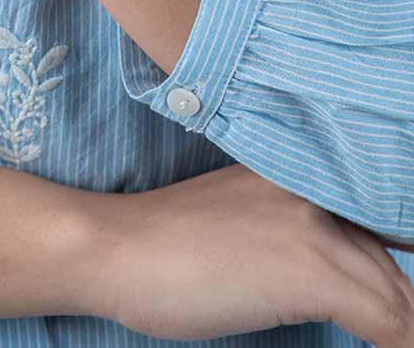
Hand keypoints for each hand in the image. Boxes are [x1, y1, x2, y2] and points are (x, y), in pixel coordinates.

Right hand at [78, 162, 413, 344]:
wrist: (117, 249)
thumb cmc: (165, 248)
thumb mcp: (240, 219)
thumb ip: (288, 233)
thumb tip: (338, 281)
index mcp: (293, 173)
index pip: (371, 223)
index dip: (390, 274)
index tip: (394, 304)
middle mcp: (310, 189)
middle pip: (387, 261)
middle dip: (401, 308)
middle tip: (401, 334)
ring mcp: (311, 226)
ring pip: (393, 292)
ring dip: (403, 328)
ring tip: (401, 346)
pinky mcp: (308, 269)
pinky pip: (384, 321)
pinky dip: (397, 344)